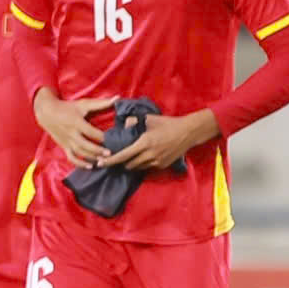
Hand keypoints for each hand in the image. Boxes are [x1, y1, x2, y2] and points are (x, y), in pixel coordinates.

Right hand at [34, 91, 113, 166]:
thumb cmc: (68, 107)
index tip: (114, 140)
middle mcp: (71, 133)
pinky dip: (80, 164)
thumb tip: (118, 99)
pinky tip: (90, 166)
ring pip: (79, 152)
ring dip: (91, 158)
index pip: (91, 132)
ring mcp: (67, 141)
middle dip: (98, 151)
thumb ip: (101, 103)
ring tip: (103, 161)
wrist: (47, 112)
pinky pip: (71, 158)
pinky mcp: (64, 146)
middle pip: (86, 145)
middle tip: (110, 154)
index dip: (103, 137)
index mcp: (77, 122)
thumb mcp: (83, 104)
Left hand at [99, 108, 217, 172]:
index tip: (100, 163)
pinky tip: (142, 157)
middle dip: (120, 163)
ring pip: (138, 167)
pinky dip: (142, 164)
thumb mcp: (149, 119)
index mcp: (144, 143)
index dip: (110, 161)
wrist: (188, 132)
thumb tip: (123, 125)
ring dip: (131, 164)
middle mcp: (150, 155)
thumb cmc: (167, 124)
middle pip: (129, 165)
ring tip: (128, 157)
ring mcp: (157, 162)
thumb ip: (133, 121)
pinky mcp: (163, 165)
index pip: (123, 155)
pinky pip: (147, 168)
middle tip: (115, 158)